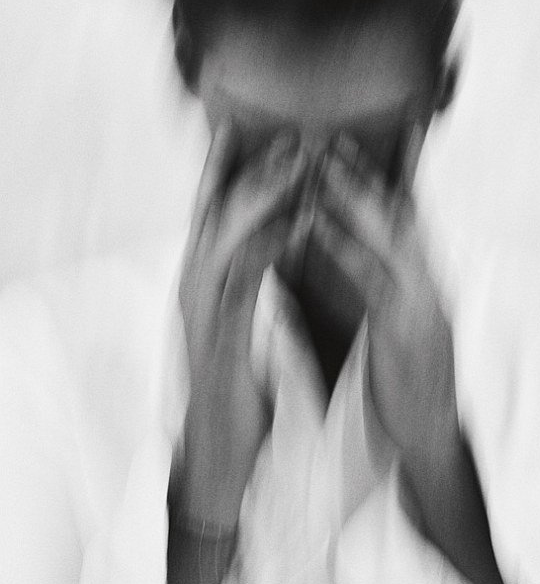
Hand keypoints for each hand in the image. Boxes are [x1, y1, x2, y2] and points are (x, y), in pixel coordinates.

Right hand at [172, 123, 306, 529]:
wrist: (219, 452)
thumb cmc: (235, 391)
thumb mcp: (241, 330)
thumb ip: (246, 289)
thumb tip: (265, 253)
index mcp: (205, 287)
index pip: (216, 217)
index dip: (231, 171)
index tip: (256, 131)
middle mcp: (195, 289)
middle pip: (217, 214)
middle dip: (252, 169)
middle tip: (290, 132)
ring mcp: (202, 313)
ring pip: (226, 235)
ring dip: (262, 195)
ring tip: (297, 160)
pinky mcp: (218, 338)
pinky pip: (245, 282)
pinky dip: (270, 247)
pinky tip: (299, 223)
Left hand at [312, 132, 457, 475]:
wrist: (431, 435)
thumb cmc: (406, 384)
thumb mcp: (392, 329)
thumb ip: (374, 291)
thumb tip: (342, 257)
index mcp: (424, 282)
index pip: (406, 219)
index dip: (387, 176)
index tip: (357, 141)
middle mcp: (429, 281)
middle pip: (397, 214)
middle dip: (364, 173)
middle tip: (329, 136)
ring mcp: (423, 301)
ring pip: (389, 235)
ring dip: (353, 195)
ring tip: (321, 161)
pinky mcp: (408, 326)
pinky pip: (372, 278)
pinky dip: (344, 247)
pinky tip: (316, 223)